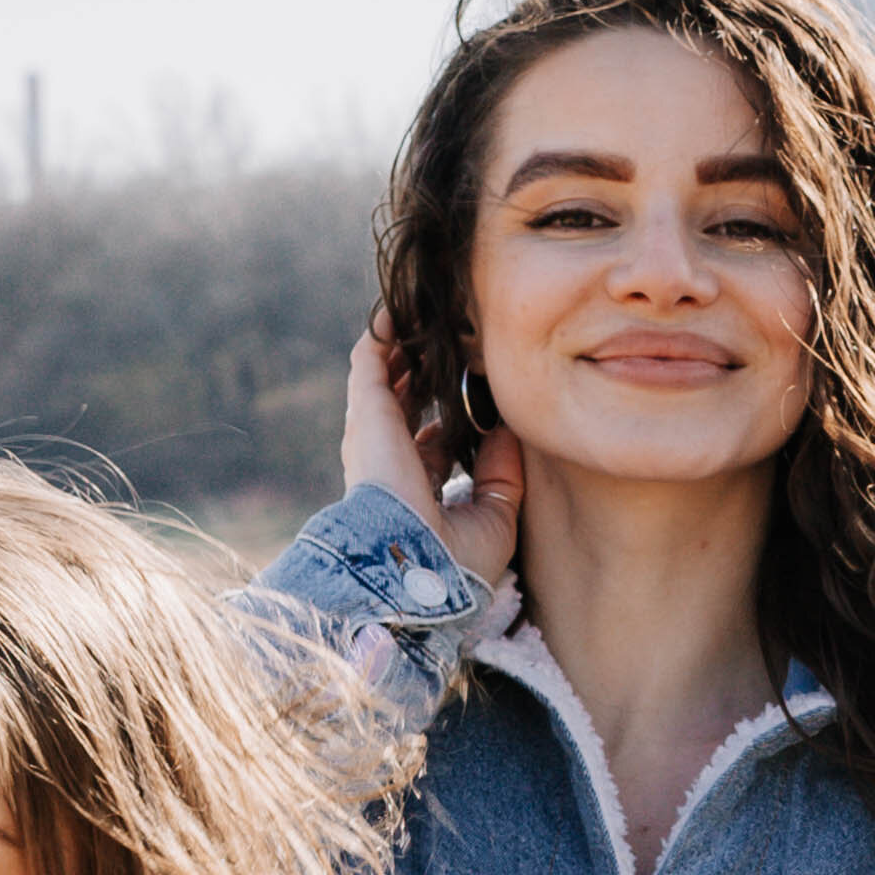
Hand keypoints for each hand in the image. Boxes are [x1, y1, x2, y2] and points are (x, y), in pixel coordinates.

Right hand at [342, 317, 519, 590]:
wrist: (417, 566)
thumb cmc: (455, 559)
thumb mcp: (494, 516)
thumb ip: (502, 473)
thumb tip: (508, 431)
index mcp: (416, 490)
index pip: (430, 445)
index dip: (449, 419)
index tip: (475, 394)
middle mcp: (389, 461)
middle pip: (404, 406)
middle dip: (422, 375)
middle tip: (450, 343)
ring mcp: (374, 436)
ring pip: (385, 378)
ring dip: (402, 348)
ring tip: (425, 315)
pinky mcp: (366, 412)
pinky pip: (369, 360)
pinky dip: (382, 334)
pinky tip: (398, 308)